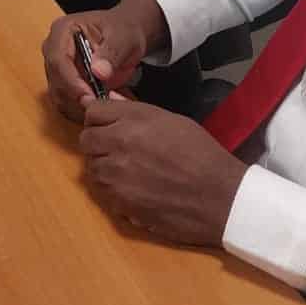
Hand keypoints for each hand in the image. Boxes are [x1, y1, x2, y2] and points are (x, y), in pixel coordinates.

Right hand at [42, 0, 169, 120]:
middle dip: (76, 97)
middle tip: (101, 106)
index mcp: (62, 30)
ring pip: (59, 96)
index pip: (58, 59)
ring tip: (104, 106)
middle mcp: (53, 50)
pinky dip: (81, 110)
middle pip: (55, 80)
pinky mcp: (62, 84)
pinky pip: (66, 104)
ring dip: (79, 106)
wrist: (125, 39)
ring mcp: (56, 69)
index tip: (88, 95)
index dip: (71, 81)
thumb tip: (98, 72)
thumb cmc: (123, 31)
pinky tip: (100, 108)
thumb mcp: (123, 37)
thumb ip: (111, 52)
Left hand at [79, 100, 249, 245]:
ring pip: (92, 168)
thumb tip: (109, 101)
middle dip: (97, 142)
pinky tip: (134, 189)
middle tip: (116, 149)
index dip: (99, 118)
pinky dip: (112, 190)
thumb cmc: (201, 154)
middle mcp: (119, 144)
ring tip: (128, 171)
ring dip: (104, 167)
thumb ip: (135, 112)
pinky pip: (103, 192)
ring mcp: (116, 176)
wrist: (219, 197)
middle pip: (86, 140)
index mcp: (134, 120)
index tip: (108, 124)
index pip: (93, 111)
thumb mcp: (171, 121)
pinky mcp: (120, 203)